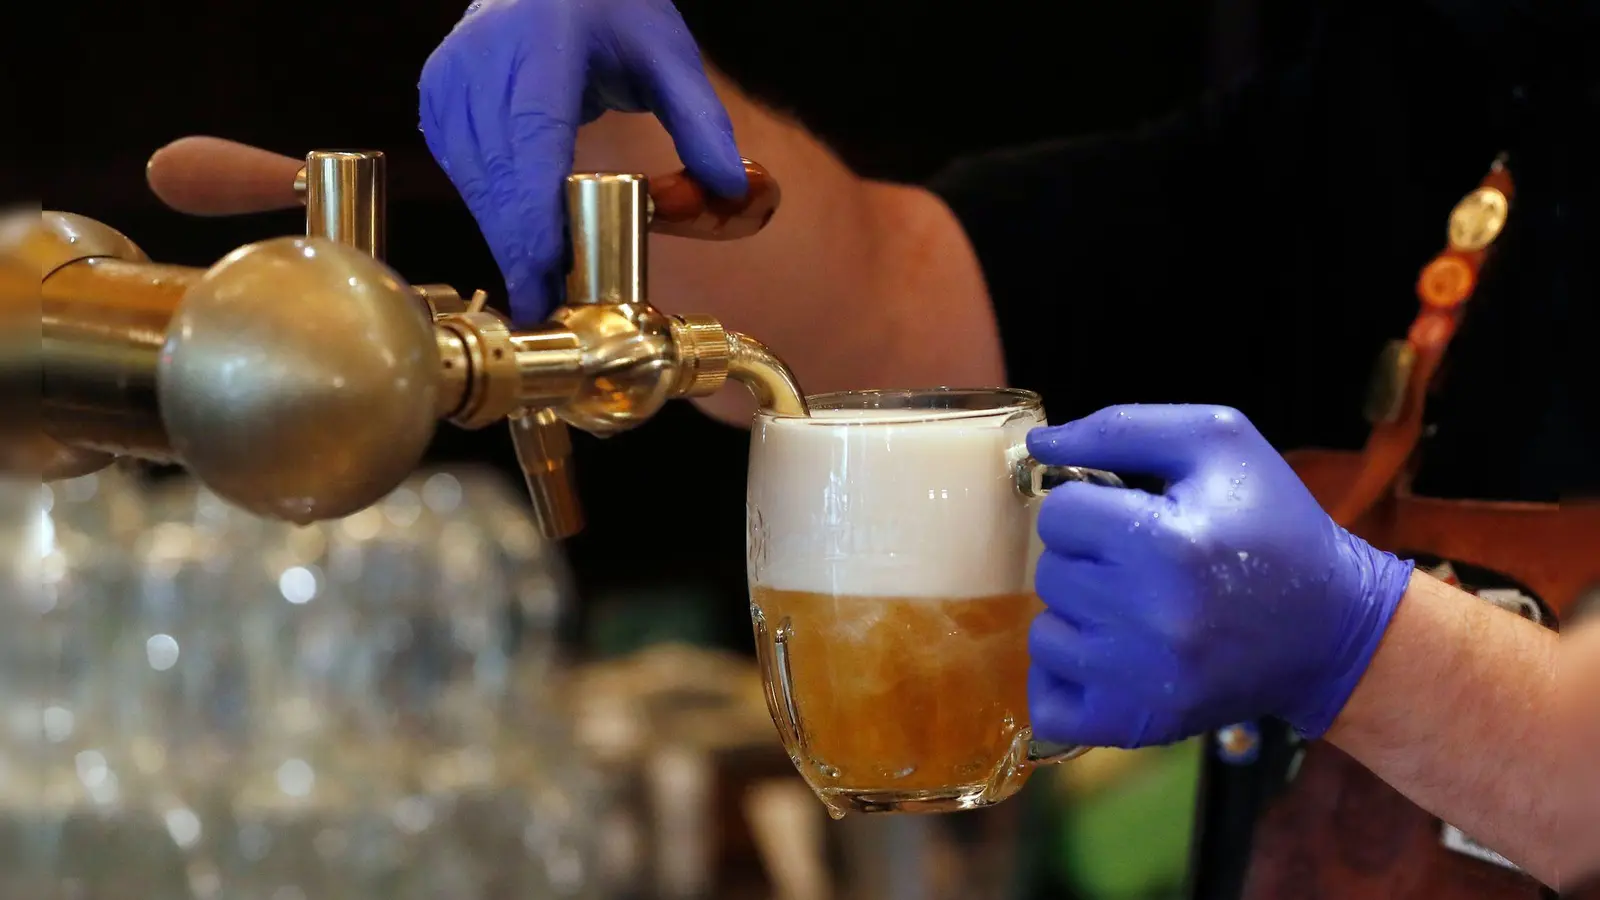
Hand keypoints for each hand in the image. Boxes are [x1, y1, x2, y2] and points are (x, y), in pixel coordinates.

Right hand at [419, 0, 745, 321]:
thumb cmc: (610, 11)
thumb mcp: (668, 55)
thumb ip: (701, 121)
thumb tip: (728, 188)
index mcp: (544, 40)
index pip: (533, 137)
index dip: (534, 212)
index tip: (545, 270)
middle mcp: (485, 56)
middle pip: (498, 172)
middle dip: (522, 247)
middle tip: (548, 307)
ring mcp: (452, 76)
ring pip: (474, 179)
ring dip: (505, 236)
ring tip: (539, 287)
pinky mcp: (438, 95)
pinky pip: (462, 171)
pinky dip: (491, 210)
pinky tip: (520, 240)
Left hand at [1024, 404, 1414, 747]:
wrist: (1333, 629)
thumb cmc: (1274, 524)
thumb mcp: (1218, 442)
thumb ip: (1121, 428)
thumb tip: (1038, 446)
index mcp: (1169, 541)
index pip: (1061, 513)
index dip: (1092, 505)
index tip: (1133, 516)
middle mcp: (1151, 617)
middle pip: (1050, 573)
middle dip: (1088, 560)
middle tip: (1143, 563)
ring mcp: (1141, 681)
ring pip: (1045, 633)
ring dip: (1079, 617)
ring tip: (1136, 608)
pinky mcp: (1137, 724)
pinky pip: (1048, 701)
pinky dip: (1069, 677)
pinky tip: (1112, 655)